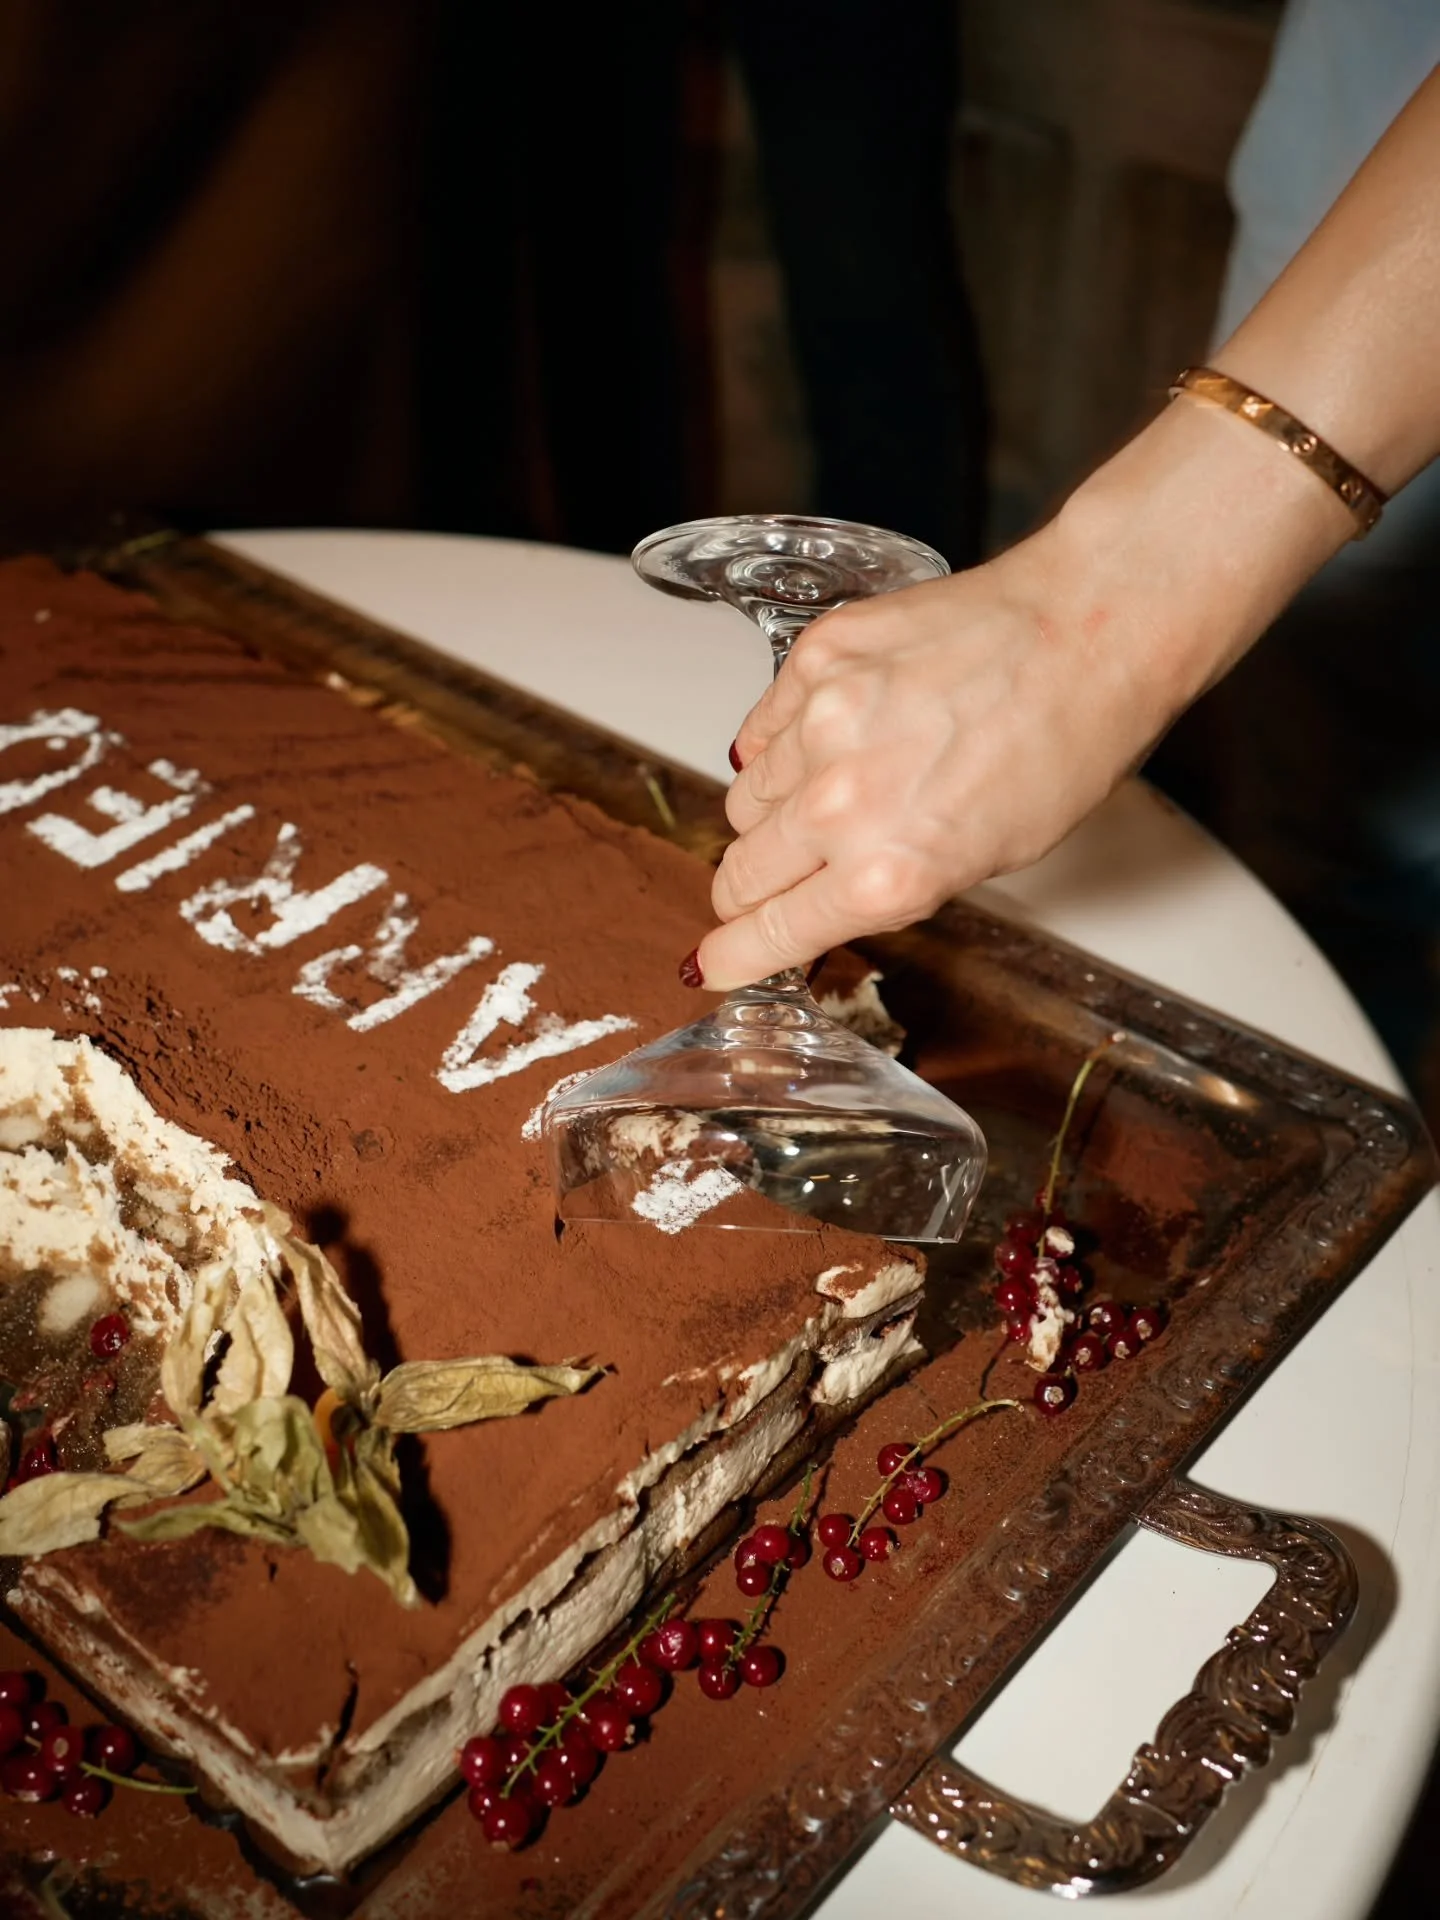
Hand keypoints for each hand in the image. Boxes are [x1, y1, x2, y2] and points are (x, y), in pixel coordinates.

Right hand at [692, 395, 1353, 989]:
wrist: (1090, 628)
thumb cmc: (1066, 744)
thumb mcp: (989, 856)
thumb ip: (892, 882)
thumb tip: (826, 897)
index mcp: (889, 875)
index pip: (769, 933)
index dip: (733, 956)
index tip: (714, 963)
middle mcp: (840, 807)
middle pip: (741, 871)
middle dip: (750, 888)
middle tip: (772, 882)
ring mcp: (820, 724)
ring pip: (746, 799)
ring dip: (772, 813)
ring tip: (835, 791)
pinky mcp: (815, 657)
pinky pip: (763, 726)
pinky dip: (782, 743)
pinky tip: (831, 738)